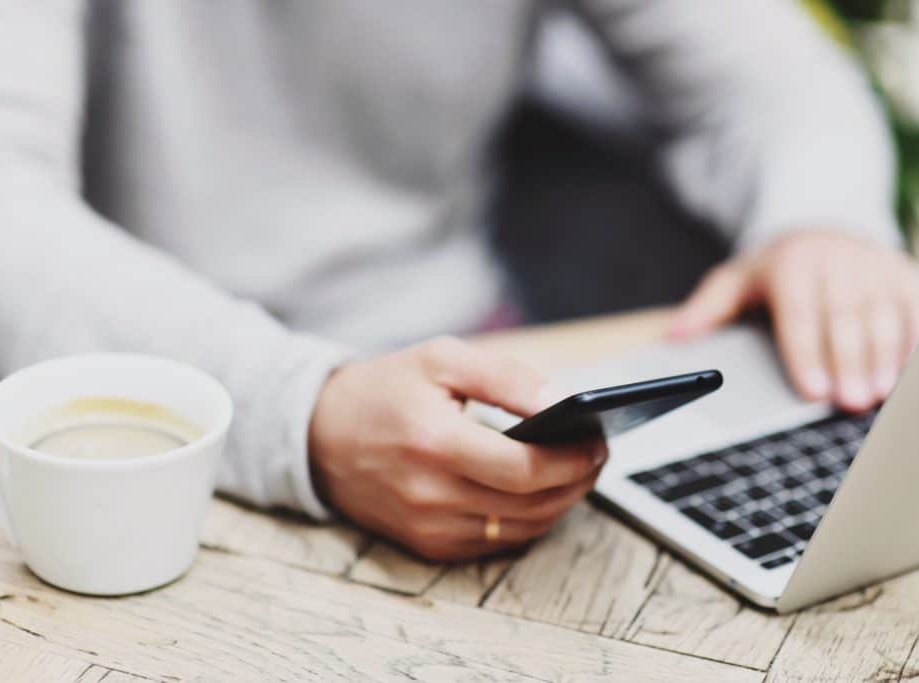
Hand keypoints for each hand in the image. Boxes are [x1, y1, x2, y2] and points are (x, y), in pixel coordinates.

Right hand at [308, 336, 606, 561]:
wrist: (319, 434)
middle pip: (530, 505)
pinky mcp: (426, 545)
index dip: (573, 459)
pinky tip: (537, 494)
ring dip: (558, 504)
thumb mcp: (441, 359)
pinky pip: (494, 543)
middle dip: (577, 481)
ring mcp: (426, 527)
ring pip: (519, 529)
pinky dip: (526, 521)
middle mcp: (429, 494)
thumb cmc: (385, 389)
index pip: (525, 469)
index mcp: (434, 442)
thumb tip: (563, 402)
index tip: (599, 441)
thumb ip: (506, 378)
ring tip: (575, 472)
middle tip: (596, 456)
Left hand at [669, 230, 918, 411]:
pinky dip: (913, 342)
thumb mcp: (735, 280)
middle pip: (843, 318)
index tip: (812, 391)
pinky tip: (906, 375)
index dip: (805, 355)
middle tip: (848, 404)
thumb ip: (707, 309)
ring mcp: (872, 264)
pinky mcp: (902, 272)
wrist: (821, 228)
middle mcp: (835, 259)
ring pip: (881, 316)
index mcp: (791, 263)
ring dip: (883, 359)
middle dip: (847, 363)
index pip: (799, 314)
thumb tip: (674, 337)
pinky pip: (913, 309)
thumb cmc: (774, 269)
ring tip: (878, 395)